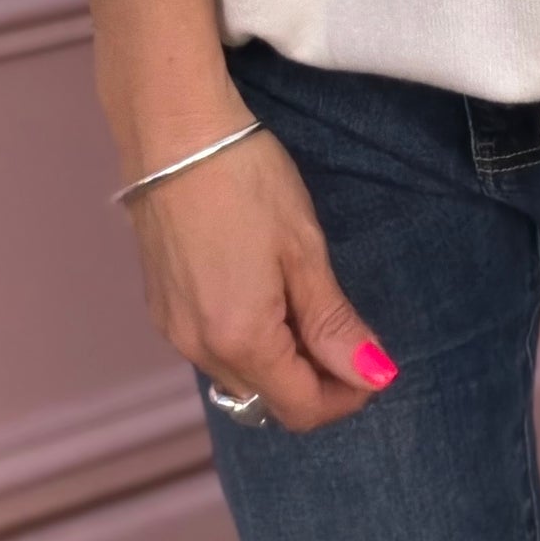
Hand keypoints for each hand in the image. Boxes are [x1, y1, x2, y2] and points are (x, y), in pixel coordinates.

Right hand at [88, 0, 395, 433]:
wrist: (173, 133)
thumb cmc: (247, 181)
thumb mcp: (303, 249)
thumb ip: (333, 323)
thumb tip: (373, 376)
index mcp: (240, 340)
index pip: (300, 407)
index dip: (346, 397)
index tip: (376, 367)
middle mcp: (199, 350)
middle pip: (266, 400)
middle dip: (314, 384)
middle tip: (348, 335)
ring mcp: (173, 330)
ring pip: (238, 379)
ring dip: (280, 364)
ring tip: (309, 308)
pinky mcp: (162, 307)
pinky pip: (213, 350)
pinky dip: (248, 343)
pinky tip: (266, 296)